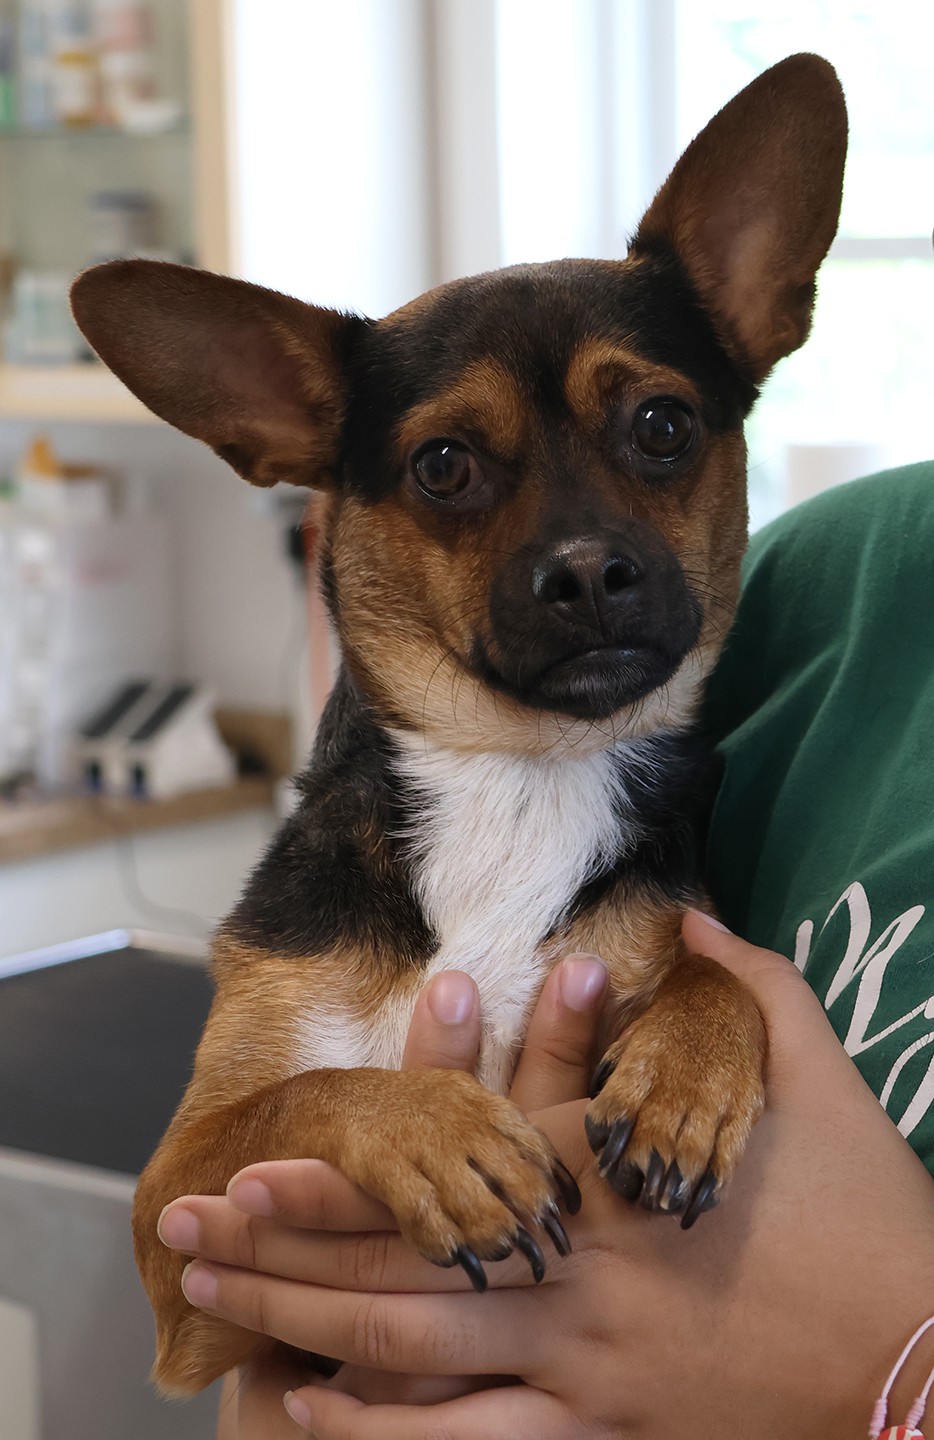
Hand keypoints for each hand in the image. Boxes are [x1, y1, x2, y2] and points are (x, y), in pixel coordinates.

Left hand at [174, 917, 933, 1438]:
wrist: (921, 1350)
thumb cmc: (863, 1204)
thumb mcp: (814, 1068)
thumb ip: (748, 980)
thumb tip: (693, 910)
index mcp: (610, 1178)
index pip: (448, 1177)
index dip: (341, 1182)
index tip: (250, 1168)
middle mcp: (577, 1272)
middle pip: (400, 1270)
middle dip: (283, 1254)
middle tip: (186, 1236)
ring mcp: (586, 1362)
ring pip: (419, 1358)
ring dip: (310, 1332)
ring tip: (221, 1318)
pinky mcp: (611, 1428)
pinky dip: (395, 1436)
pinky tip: (320, 1412)